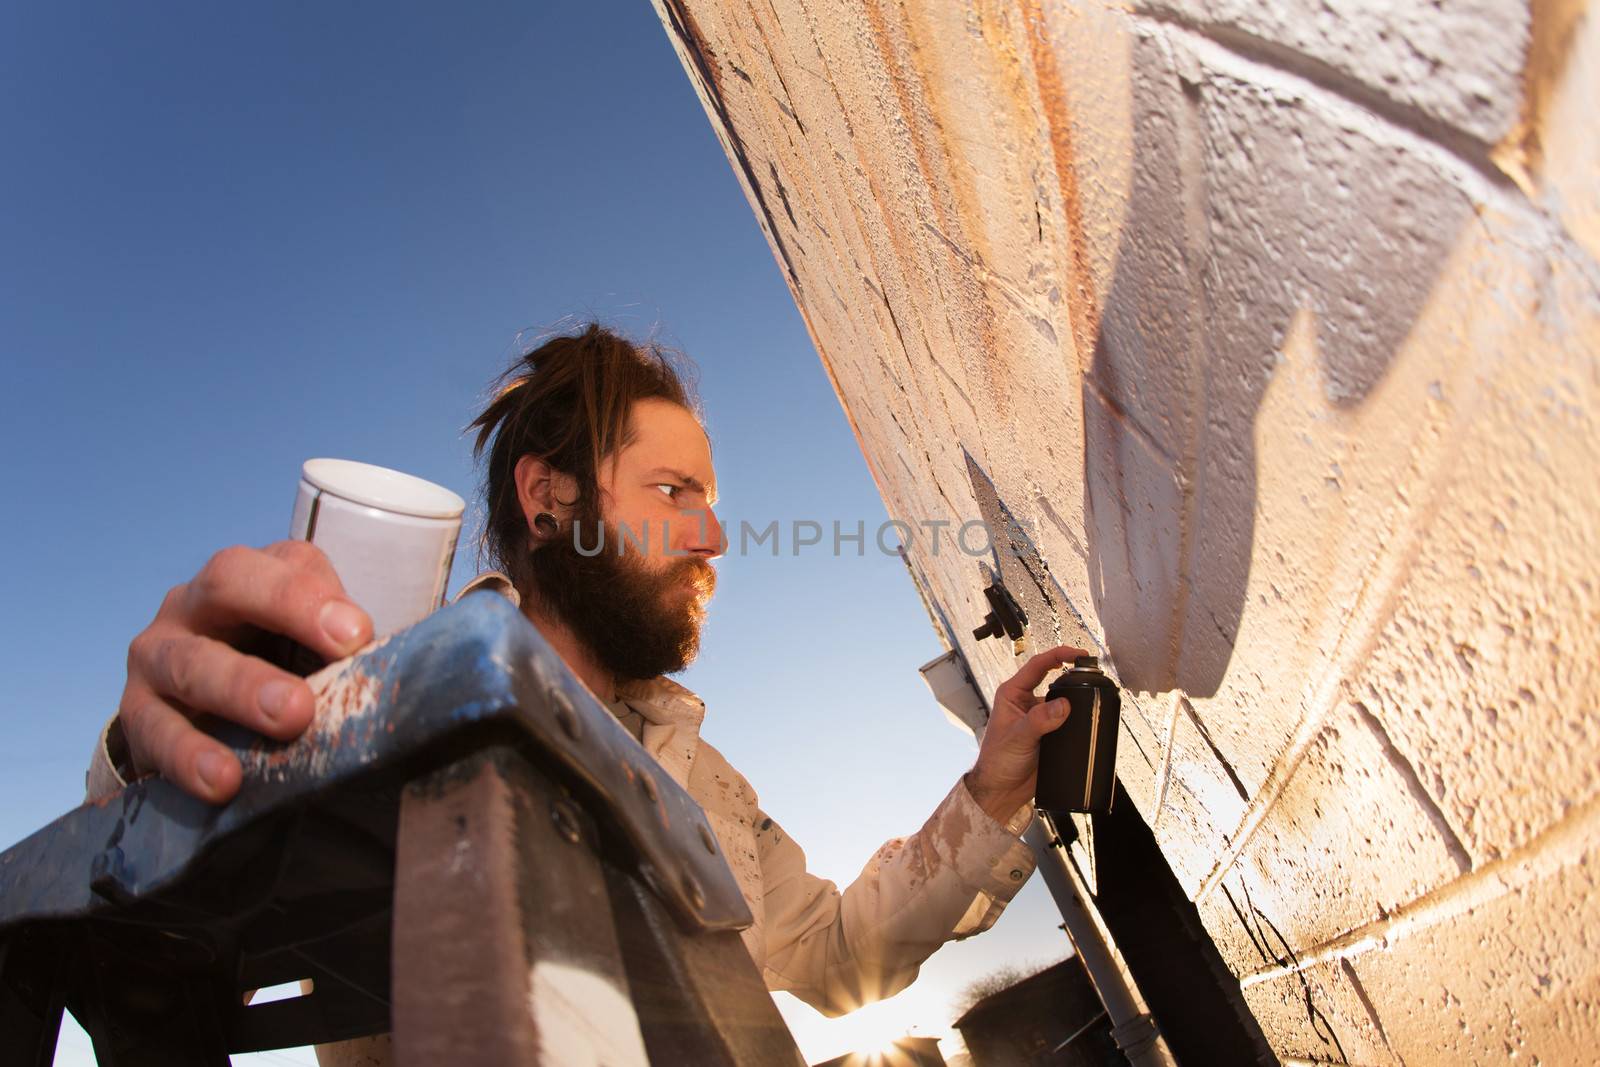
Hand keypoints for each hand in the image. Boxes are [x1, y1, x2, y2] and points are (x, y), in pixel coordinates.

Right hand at [117, 541, 372, 802]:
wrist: (199, 720)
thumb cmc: (281, 669)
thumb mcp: (315, 647)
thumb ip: (352, 647)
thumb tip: (417, 663)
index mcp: (253, 576)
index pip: (286, 562)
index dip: (317, 594)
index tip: (359, 634)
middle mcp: (197, 602)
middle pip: (228, 583)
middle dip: (284, 613)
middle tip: (337, 657)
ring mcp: (159, 655)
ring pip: (191, 659)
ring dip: (241, 689)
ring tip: (289, 720)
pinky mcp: (136, 714)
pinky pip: (155, 731)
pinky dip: (190, 756)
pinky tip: (224, 781)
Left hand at [966, 645, 1089, 821]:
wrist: (1002, 790)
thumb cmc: (997, 761)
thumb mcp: (1017, 737)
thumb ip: (1039, 720)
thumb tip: (1063, 704)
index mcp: (1012, 694)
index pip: (1038, 665)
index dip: (1059, 655)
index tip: (1079, 655)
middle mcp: (1027, 702)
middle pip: (1054, 679)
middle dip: (1073, 676)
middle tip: (1092, 675)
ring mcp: (1040, 717)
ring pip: (1064, 700)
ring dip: (1077, 699)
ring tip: (1093, 697)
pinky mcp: (1050, 733)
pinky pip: (1068, 720)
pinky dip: (1079, 719)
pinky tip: (1088, 721)